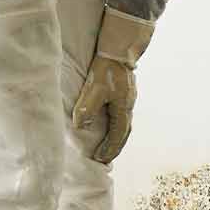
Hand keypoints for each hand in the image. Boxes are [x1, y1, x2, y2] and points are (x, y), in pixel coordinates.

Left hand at [72, 7, 154, 162]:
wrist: (117, 50)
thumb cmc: (106, 70)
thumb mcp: (93, 90)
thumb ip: (87, 109)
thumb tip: (80, 126)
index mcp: (123, 109)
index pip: (118, 135)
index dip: (109, 148)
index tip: (100, 159)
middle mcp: (128, 106)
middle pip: (124, 132)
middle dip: (115, 147)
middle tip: (105, 158)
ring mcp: (128, 100)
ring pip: (124, 124)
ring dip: (116, 137)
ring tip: (106, 145)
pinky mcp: (125, 93)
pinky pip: (122, 116)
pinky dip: (116, 126)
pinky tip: (108, 124)